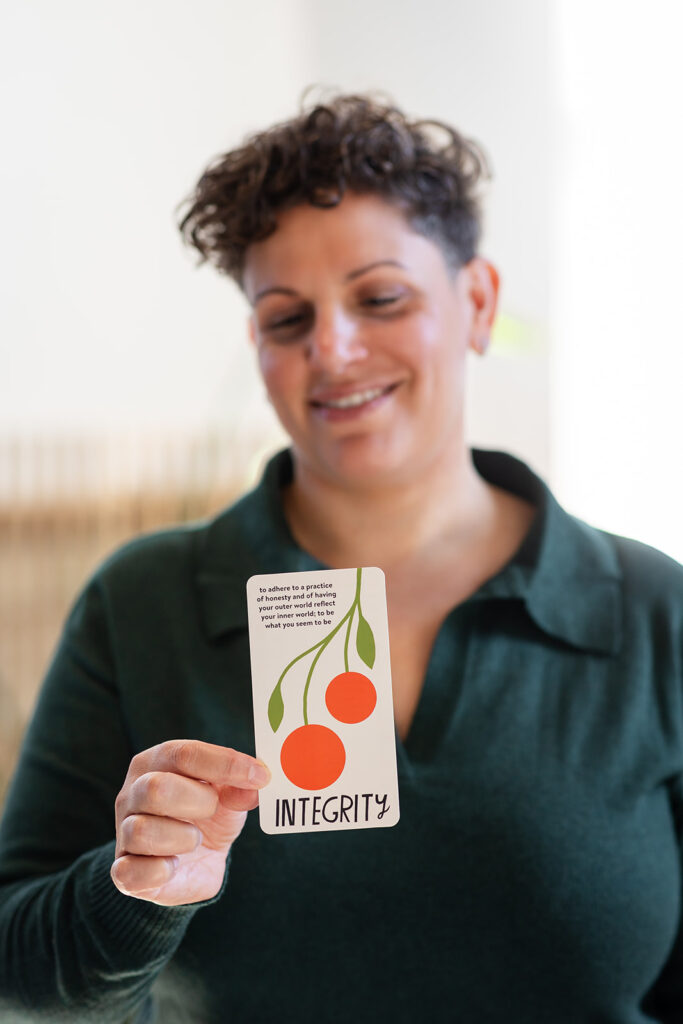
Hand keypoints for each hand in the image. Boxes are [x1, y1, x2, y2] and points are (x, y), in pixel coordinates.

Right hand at [111, 739, 270, 905]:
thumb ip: (241, 785)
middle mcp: (132, 792)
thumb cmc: (207, 815)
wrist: (195, 861)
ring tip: (195, 839)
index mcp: (156, 762)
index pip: (184, 753)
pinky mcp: (124, 871)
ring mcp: (123, 831)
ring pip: (142, 831)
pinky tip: (175, 865)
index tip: (259, 777)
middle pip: (156, 788)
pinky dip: (161, 871)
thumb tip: (257, 780)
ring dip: (182, 838)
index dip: (224, 764)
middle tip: (213, 810)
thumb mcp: (230, 795)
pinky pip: (130, 872)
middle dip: (199, 802)